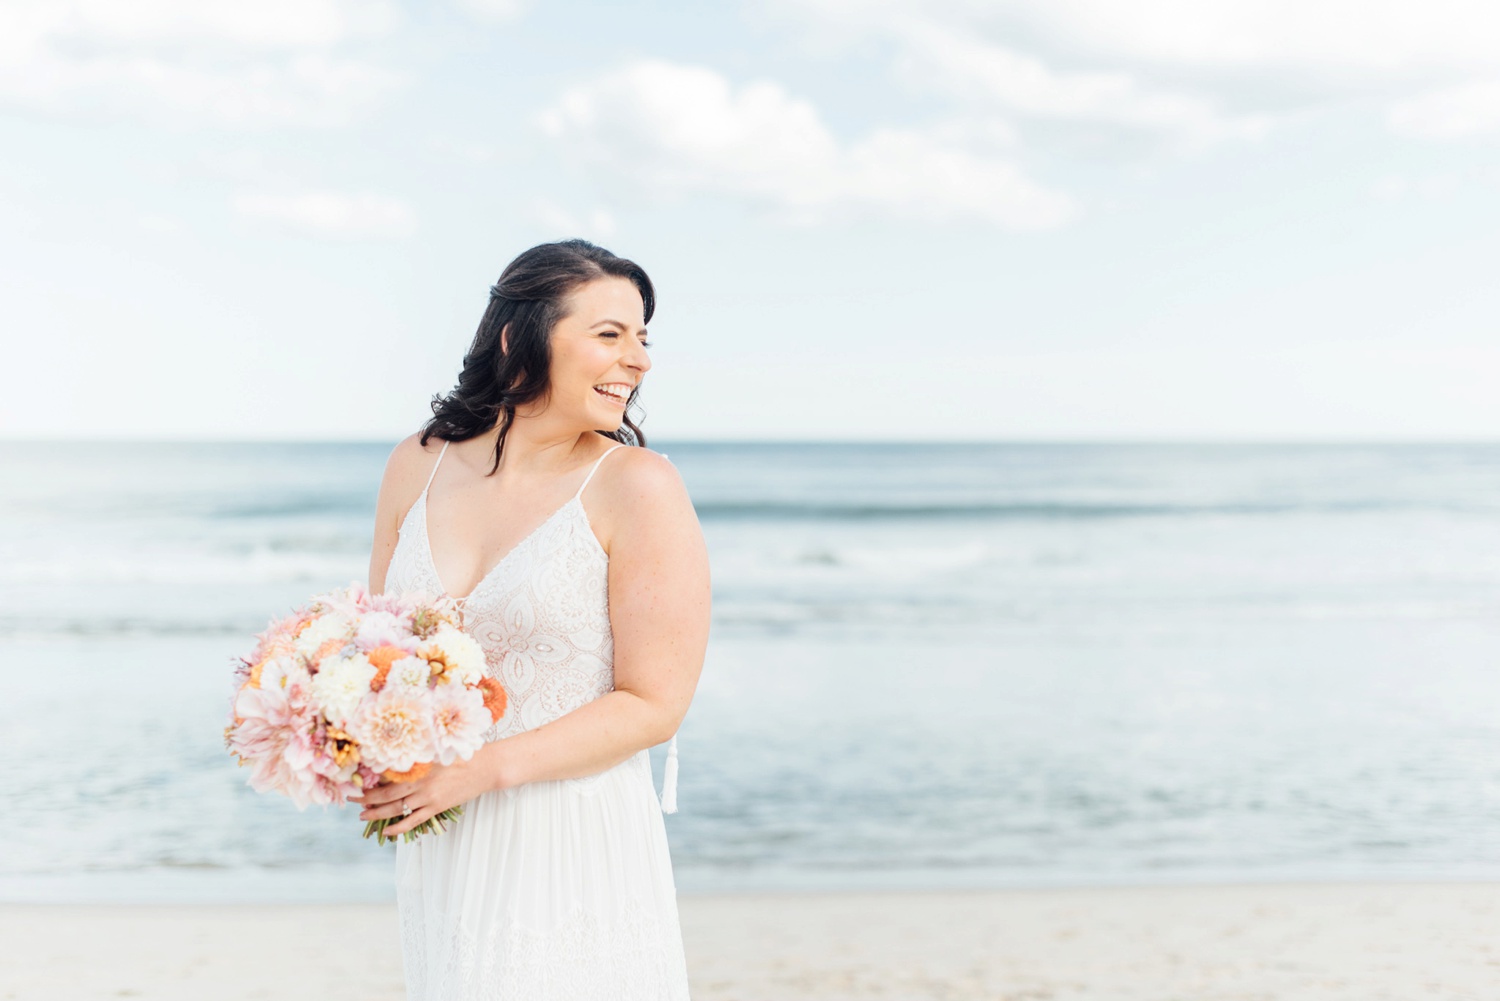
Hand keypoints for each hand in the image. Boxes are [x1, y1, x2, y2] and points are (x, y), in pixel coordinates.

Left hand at [353, 744, 499, 838]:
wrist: (486, 768)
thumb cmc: (462, 756)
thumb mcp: (437, 752)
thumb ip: (417, 759)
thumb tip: (394, 763)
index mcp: (419, 767)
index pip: (388, 777)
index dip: (370, 782)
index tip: (357, 783)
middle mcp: (420, 784)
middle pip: (386, 795)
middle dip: (366, 799)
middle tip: (351, 800)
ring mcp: (428, 798)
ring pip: (396, 810)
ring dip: (377, 814)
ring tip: (363, 816)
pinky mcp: (437, 808)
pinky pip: (413, 821)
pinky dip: (398, 828)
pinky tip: (387, 832)